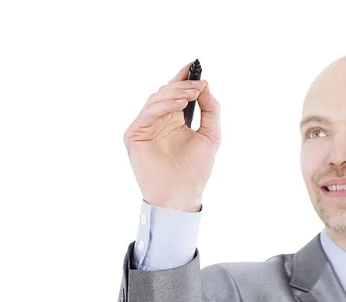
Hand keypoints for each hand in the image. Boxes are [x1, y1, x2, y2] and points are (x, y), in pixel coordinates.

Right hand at [123, 62, 220, 211]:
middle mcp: (158, 120)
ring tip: (192, 94)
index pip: (176, 93)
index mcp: (173, 119)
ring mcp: (145, 127)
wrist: (182, 194)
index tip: (195, 64)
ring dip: (175, 94)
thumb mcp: (211, 135)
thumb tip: (206, 86)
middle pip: (166, 92)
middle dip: (183, 86)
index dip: (184, 77)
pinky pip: (146, 113)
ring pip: (156, 100)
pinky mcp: (134, 135)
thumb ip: (210, 110)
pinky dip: (162, 106)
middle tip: (199, 84)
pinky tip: (179, 105)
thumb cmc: (195, 170)